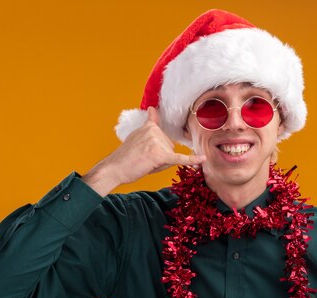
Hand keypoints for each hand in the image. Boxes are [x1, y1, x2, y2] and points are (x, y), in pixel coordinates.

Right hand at [82, 106, 205, 196]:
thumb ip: (149, 127)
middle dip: (159, 157)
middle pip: (169, 147)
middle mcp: (154, 131)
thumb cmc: (126, 157)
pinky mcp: (160, 155)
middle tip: (142, 160)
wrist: (114, 168)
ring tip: (144, 163)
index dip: (164, 139)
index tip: (169, 122)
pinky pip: (179, 158)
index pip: (162, 133)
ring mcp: (157, 142)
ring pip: (170, 155)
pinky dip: (192, 160)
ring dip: (160, 163)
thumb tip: (154, 109)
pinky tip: (202, 159)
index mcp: (149, 126)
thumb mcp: (137, 137)